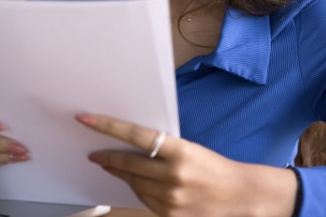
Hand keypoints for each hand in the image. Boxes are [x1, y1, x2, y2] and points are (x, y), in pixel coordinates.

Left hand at [76, 114, 296, 216]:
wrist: (239, 195)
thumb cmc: (214, 167)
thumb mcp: (189, 149)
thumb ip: (161, 148)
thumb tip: (129, 143)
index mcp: (180, 151)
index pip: (135, 135)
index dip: (107, 126)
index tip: (86, 119)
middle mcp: (174, 175)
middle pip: (128, 163)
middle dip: (107, 157)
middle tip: (94, 153)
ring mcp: (171, 198)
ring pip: (133, 183)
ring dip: (120, 173)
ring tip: (112, 165)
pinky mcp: (170, 214)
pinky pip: (143, 199)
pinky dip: (137, 189)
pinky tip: (137, 182)